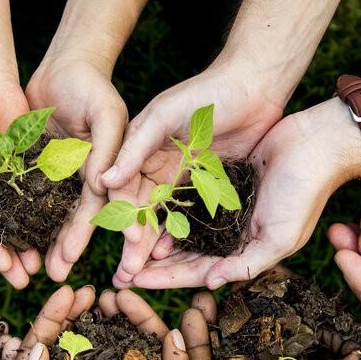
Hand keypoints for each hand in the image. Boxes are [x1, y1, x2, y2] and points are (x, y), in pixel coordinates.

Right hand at [0, 83, 39, 287]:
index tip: (8, 271)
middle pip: (0, 233)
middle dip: (14, 257)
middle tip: (29, 279)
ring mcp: (8, 182)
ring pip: (23, 219)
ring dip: (33, 242)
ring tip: (46, 263)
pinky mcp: (30, 168)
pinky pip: (41, 196)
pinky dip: (49, 215)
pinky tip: (61, 232)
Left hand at [26, 56, 127, 280]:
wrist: (62, 67)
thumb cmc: (91, 86)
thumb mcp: (105, 112)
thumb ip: (106, 146)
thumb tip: (102, 184)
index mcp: (107, 172)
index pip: (96, 209)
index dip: (84, 233)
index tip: (72, 257)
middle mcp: (85, 179)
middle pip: (74, 220)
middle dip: (65, 248)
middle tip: (54, 275)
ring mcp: (61, 176)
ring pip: (51, 215)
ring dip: (43, 241)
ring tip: (31, 267)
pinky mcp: (38, 167)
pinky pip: (28, 197)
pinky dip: (22, 217)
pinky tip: (10, 237)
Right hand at [99, 66, 283, 287]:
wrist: (256, 85)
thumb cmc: (207, 93)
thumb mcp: (165, 115)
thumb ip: (135, 147)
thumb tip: (104, 180)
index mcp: (140, 150)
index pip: (123, 190)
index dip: (122, 217)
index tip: (129, 242)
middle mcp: (156, 167)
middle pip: (138, 212)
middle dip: (131, 244)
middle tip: (127, 274)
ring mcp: (181, 178)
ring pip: (161, 219)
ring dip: (151, 247)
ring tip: (144, 274)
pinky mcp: (206, 185)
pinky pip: (188, 216)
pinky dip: (179, 236)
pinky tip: (174, 256)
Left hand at [129, 100, 360, 288]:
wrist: (318, 142)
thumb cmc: (305, 192)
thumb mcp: (281, 236)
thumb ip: (247, 262)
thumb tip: (210, 284)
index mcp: (245, 250)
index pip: (196, 272)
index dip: (164, 279)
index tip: (131, 282)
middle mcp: (232, 233)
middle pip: (182, 255)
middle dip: (152, 264)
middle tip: (117, 271)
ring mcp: (225, 207)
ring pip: (181, 229)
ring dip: (154, 237)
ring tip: (124, 242)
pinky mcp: (219, 180)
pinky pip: (185, 199)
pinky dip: (165, 206)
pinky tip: (141, 208)